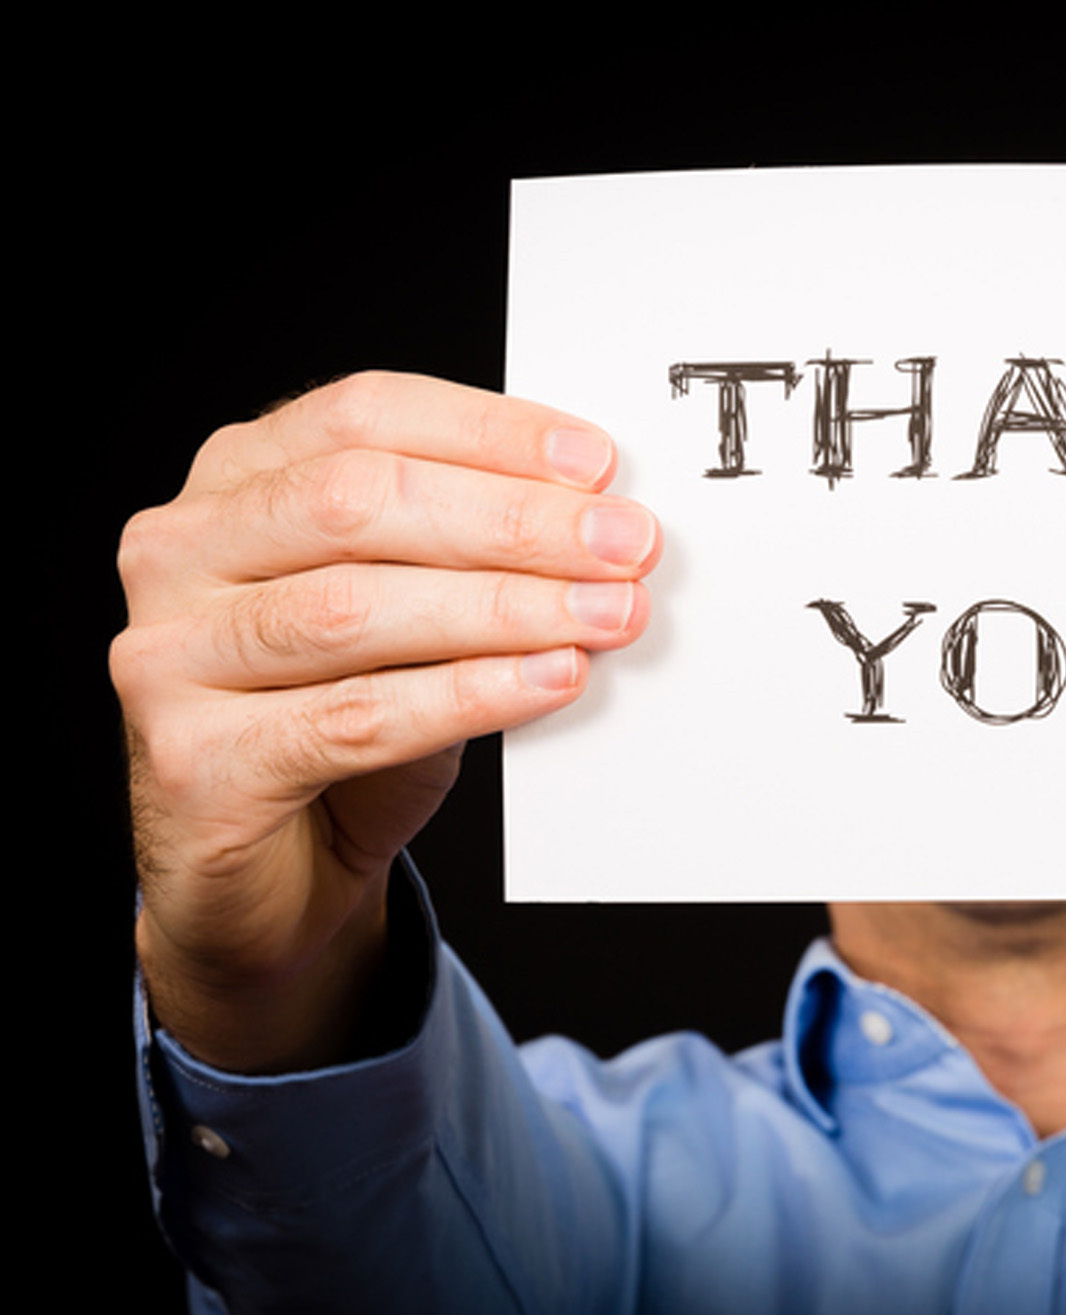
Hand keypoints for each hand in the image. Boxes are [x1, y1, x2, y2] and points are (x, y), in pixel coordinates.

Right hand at [113, 373, 658, 1068]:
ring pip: (354, 609)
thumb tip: (600, 521)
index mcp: (235, 480)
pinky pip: (353, 717)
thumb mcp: (413, 611)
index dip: (487, 431)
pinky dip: (468, 695)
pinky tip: (549, 680)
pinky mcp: (193, 760)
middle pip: (356, 503)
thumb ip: (470, 550)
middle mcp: (180, 551)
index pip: (362, 416)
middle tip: (625, 546)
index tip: (596, 464)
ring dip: (504, 608)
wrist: (269, 874)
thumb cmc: (345, 719)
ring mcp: (168, 655)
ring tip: (606, 616)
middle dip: (511, 521)